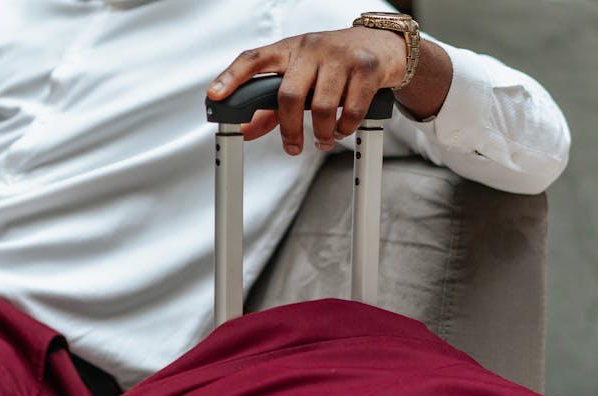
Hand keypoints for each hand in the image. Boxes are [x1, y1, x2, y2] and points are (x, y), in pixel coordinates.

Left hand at [206, 27, 407, 154]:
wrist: (382, 45)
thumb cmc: (334, 63)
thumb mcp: (301, 75)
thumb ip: (272, 105)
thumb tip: (246, 130)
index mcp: (289, 49)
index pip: (253, 59)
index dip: (231, 78)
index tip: (215, 96)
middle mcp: (311, 47)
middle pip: (288, 94)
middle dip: (290, 129)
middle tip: (293, 147)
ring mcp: (340, 56)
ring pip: (322, 107)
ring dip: (322, 133)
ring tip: (324, 140)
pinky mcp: (366, 68)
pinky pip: (352, 110)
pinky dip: (345, 128)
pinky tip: (343, 129)